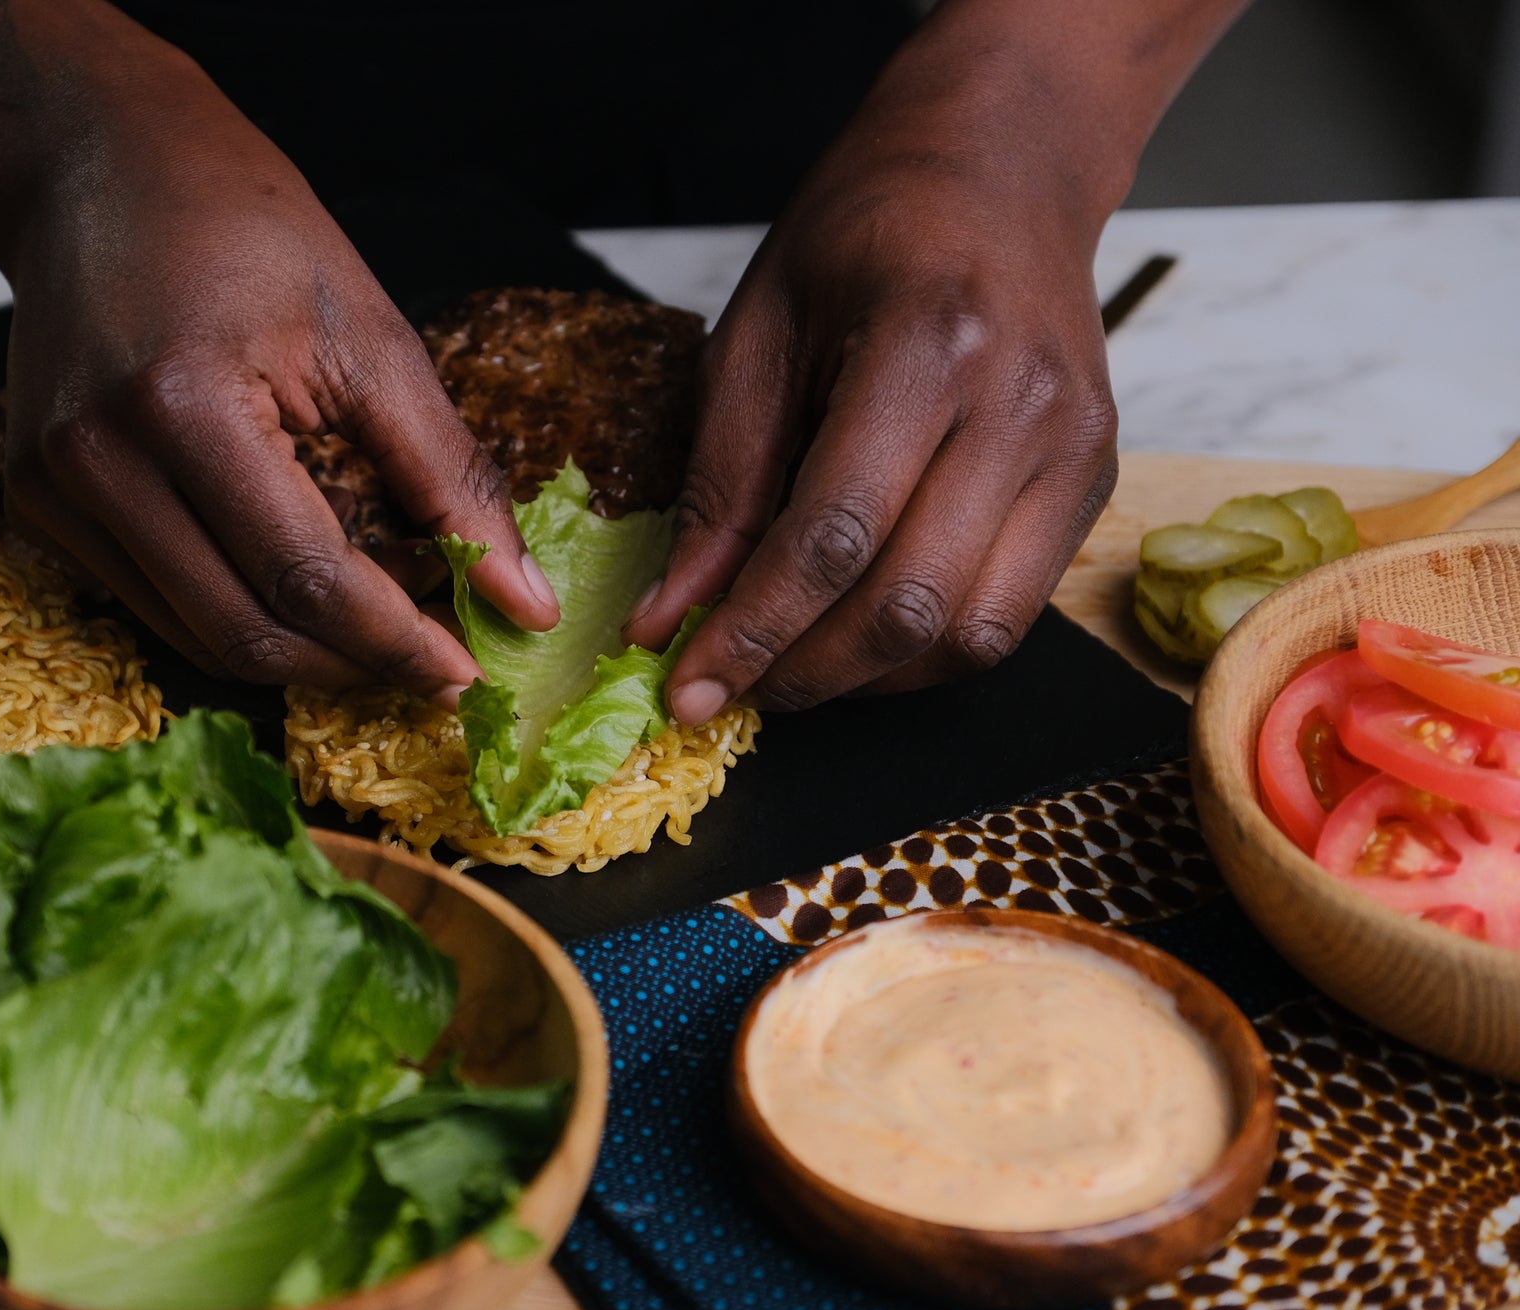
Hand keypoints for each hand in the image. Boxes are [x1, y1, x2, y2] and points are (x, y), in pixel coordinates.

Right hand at [0, 46, 556, 691]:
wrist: (99, 168)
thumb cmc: (243, 231)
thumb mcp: (373, 340)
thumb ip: (451, 480)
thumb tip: (523, 602)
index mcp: (181, 407)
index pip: (304, 578)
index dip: (394, 642)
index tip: (467, 674)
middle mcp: (94, 461)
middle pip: (243, 631)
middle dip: (351, 662)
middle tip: (430, 654)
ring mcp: (49, 490)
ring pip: (195, 635)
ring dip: (299, 645)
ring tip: (374, 605)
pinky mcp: (34, 505)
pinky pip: (153, 602)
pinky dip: (235, 606)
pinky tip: (290, 566)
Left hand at [625, 35, 1131, 721]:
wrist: (1001, 167)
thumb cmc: (866, 232)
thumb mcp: (758, 331)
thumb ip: (720, 484)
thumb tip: (671, 619)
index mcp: (926, 344)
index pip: (833, 535)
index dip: (752, 629)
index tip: (687, 686)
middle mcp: (1021, 405)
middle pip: (908, 603)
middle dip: (804, 672)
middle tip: (731, 686)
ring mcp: (1075, 449)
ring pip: (972, 633)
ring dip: (868, 678)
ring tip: (793, 664)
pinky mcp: (1095, 481)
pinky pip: (1011, 614)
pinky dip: (926, 651)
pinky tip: (863, 633)